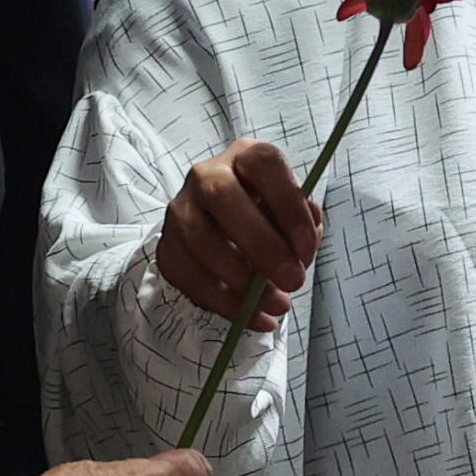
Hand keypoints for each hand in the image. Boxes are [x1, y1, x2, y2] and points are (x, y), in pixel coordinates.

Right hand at [157, 138, 319, 329]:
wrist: (224, 229)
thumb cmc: (268, 217)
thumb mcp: (293, 213)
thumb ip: (304, 222)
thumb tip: (303, 244)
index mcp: (245, 157)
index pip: (263, 164)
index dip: (288, 205)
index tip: (308, 248)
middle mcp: (206, 175)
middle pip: (222, 197)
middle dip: (261, 245)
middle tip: (293, 282)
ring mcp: (180, 210)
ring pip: (199, 241)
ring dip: (242, 282)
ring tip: (277, 306)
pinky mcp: (167, 246)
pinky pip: (187, 276)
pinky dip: (223, 304)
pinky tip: (252, 318)